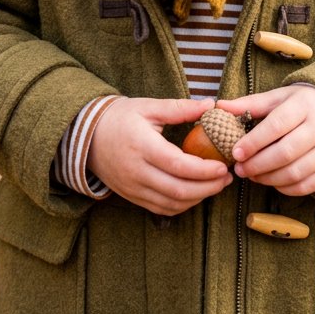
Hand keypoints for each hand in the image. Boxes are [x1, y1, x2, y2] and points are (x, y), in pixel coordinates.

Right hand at [88, 97, 231, 214]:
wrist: (87, 136)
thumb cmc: (120, 117)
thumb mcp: (149, 106)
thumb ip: (180, 108)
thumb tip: (211, 105)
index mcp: (142, 146)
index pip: (178, 165)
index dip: (204, 170)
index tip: (223, 166)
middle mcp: (137, 171)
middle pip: (178, 189)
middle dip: (208, 187)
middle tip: (227, 178)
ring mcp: (133, 188)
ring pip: (172, 203)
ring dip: (198, 198)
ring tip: (216, 186)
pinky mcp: (132, 197)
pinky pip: (162, 208)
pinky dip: (182, 204)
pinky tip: (196, 193)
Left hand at [216, 85, 314, 195]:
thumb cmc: (300, 106)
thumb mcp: (278, 98)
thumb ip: (250, 104)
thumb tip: (219, 107)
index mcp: (304, 106)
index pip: (276, 126)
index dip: (254, 142)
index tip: (235, 152)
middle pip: (285, 153)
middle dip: (258, 164)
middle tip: (239, 169)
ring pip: (295, 172)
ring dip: (268, 179)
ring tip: (252, 175)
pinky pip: (307, 186)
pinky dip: (285, 188)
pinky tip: (272, 181)